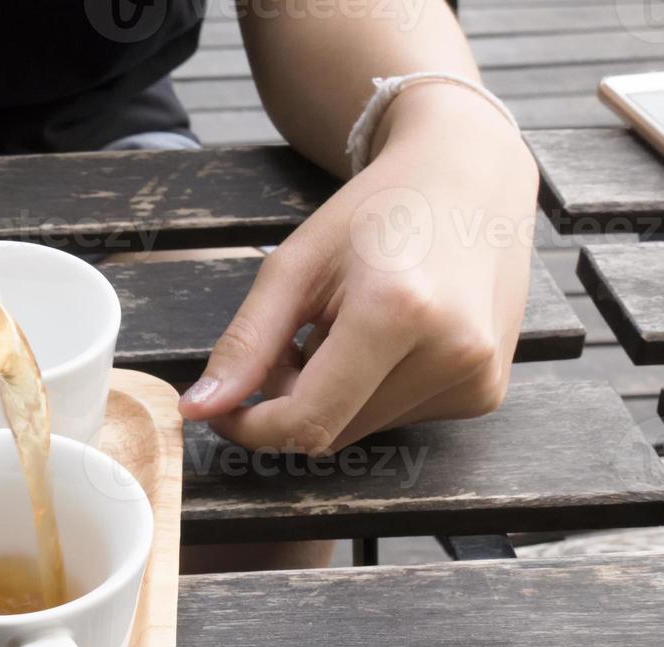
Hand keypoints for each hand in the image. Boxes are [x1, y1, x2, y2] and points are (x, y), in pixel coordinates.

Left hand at [179, 83, 538, 455]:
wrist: (470, 178)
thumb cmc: (375, 213)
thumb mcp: (294, 266)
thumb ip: (246, 343)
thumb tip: (199, 411)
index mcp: (398, 311)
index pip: (307, 420)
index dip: (252, 428)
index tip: (222, 411)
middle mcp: (452, 353)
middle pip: (331, 431)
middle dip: (292, 400)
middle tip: (293, 340)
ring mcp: (477, 378)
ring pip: (361, 430)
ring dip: (331, 397)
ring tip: (342, 329)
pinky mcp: (486, 392)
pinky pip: (398, 419)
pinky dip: (370, 393)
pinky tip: (384, 340)